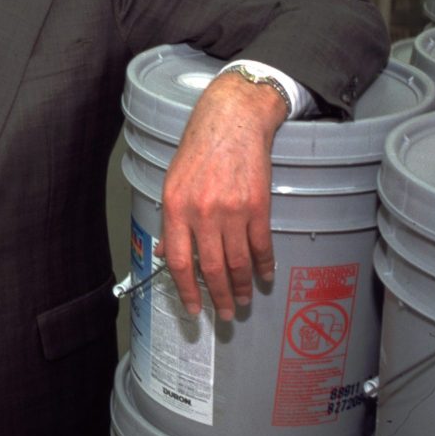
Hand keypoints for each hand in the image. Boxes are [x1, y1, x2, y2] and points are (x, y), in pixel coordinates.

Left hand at [156, 71, 283, 320]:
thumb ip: (173, 219)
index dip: (186, 290)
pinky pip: (261, 245)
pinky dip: (264, 265)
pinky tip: (265, 277)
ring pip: (237, 262)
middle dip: (218, 297)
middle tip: (224, 314)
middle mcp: (202, 213)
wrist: (232, 120)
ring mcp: (231, 210)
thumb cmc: (199, 149)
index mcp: (176, 208)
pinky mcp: (257, 206)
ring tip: (243, 301)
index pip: (179, 261)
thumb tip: (170, 254)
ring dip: (242, 286)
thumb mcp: (174, 182)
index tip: (192, 308)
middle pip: (211, 268)